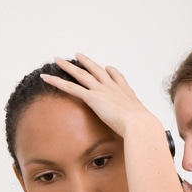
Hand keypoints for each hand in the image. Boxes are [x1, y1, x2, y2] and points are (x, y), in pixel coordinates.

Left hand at [40, 53, 160, 137]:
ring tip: (57, 60)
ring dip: (67, 66)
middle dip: (87, 62)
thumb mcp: (143, 126)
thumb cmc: (144, 129)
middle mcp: (112, 88)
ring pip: (80, 74)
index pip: (117, 78)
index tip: (108, 67)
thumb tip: (146, 136)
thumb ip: (141, 127)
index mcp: (126, 94)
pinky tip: (46, 76)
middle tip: (79, 55)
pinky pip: (69, 87)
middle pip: (96, 71)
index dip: (111, 72)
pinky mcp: (92, 98)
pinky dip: (56, 81)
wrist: (140, 126)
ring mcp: (101, 91)